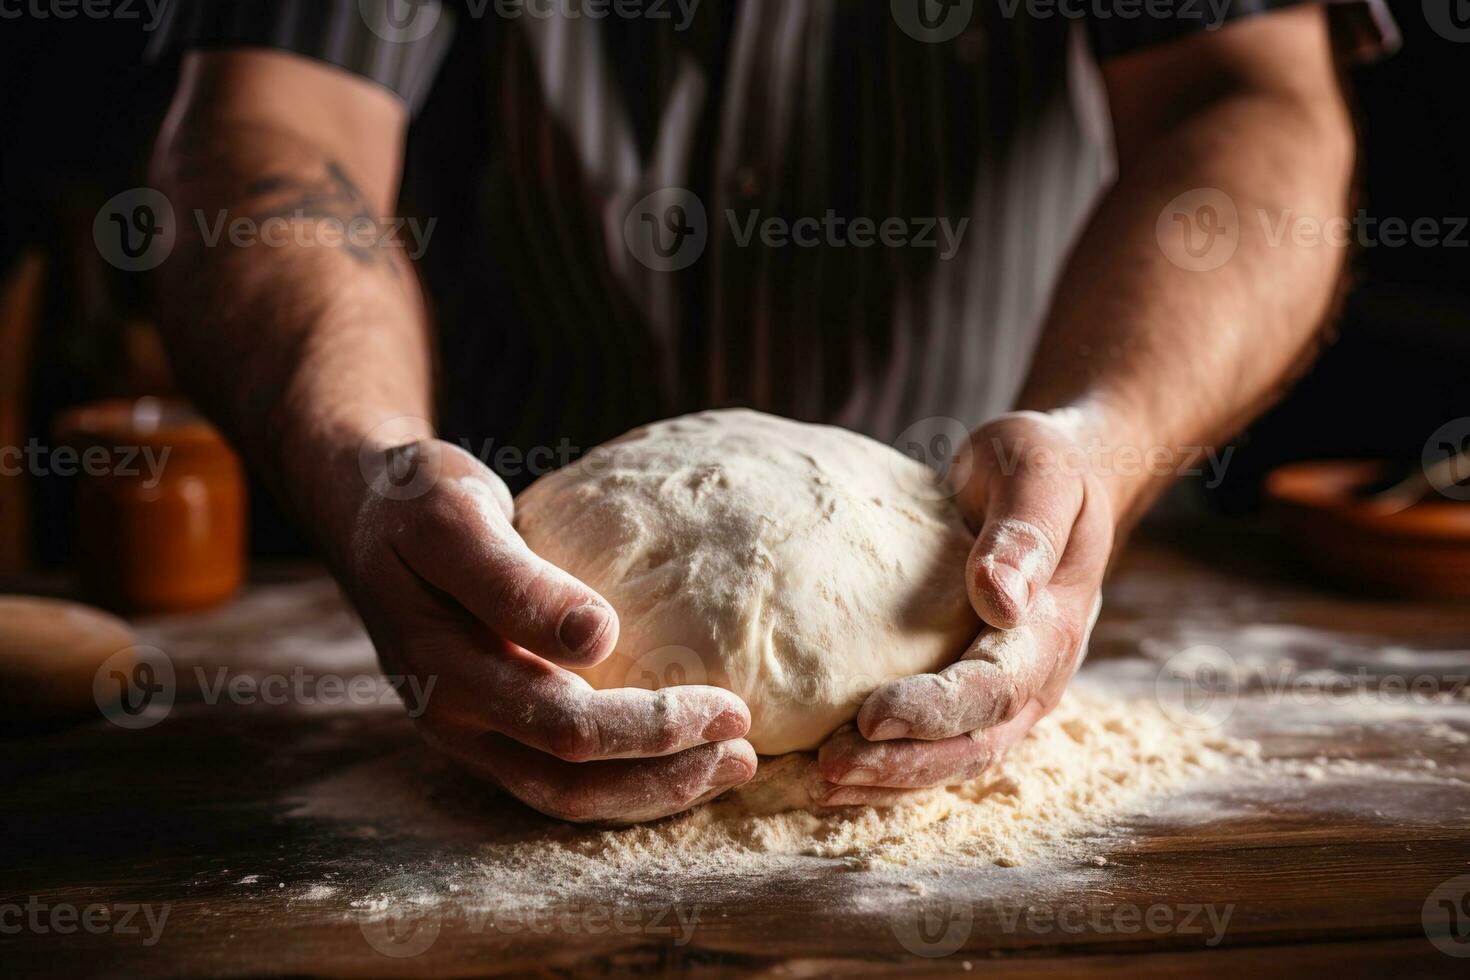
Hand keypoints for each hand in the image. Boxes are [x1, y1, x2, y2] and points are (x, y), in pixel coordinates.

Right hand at [333, 438, 755, 822]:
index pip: (565, 727)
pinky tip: (677, 757)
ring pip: (564, 794)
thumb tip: (598, 636)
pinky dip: (623, 778)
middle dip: (665, 774)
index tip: (731, 706)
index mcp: (445, 672)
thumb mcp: (455, 518)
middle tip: (746, 751)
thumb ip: (514, 580)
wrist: (366, 512)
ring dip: (650, 791)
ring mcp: (466, 730)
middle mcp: (454, 719)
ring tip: (729, 767)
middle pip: (570, 779)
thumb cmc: (418, 502)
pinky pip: (556, 775)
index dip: (652, 730)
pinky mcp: (485, 724)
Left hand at [815, 412, 1111, 803]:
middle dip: (900, 764)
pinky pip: (936, 742)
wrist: (1056, 477)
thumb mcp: (1039, 472)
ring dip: (888, 777)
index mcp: (1052, 627)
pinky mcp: (973, 688)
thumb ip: (1024, 531)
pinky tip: (830, 769)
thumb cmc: (1041, 465)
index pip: (995, 689)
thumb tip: (999, 598)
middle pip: (971, 744)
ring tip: (818, 782)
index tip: (871, 715)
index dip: (936, 710)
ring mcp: (1008, 691)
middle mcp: (1035, 675)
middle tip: (826, 769)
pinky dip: (888, 763)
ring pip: (953, 758)